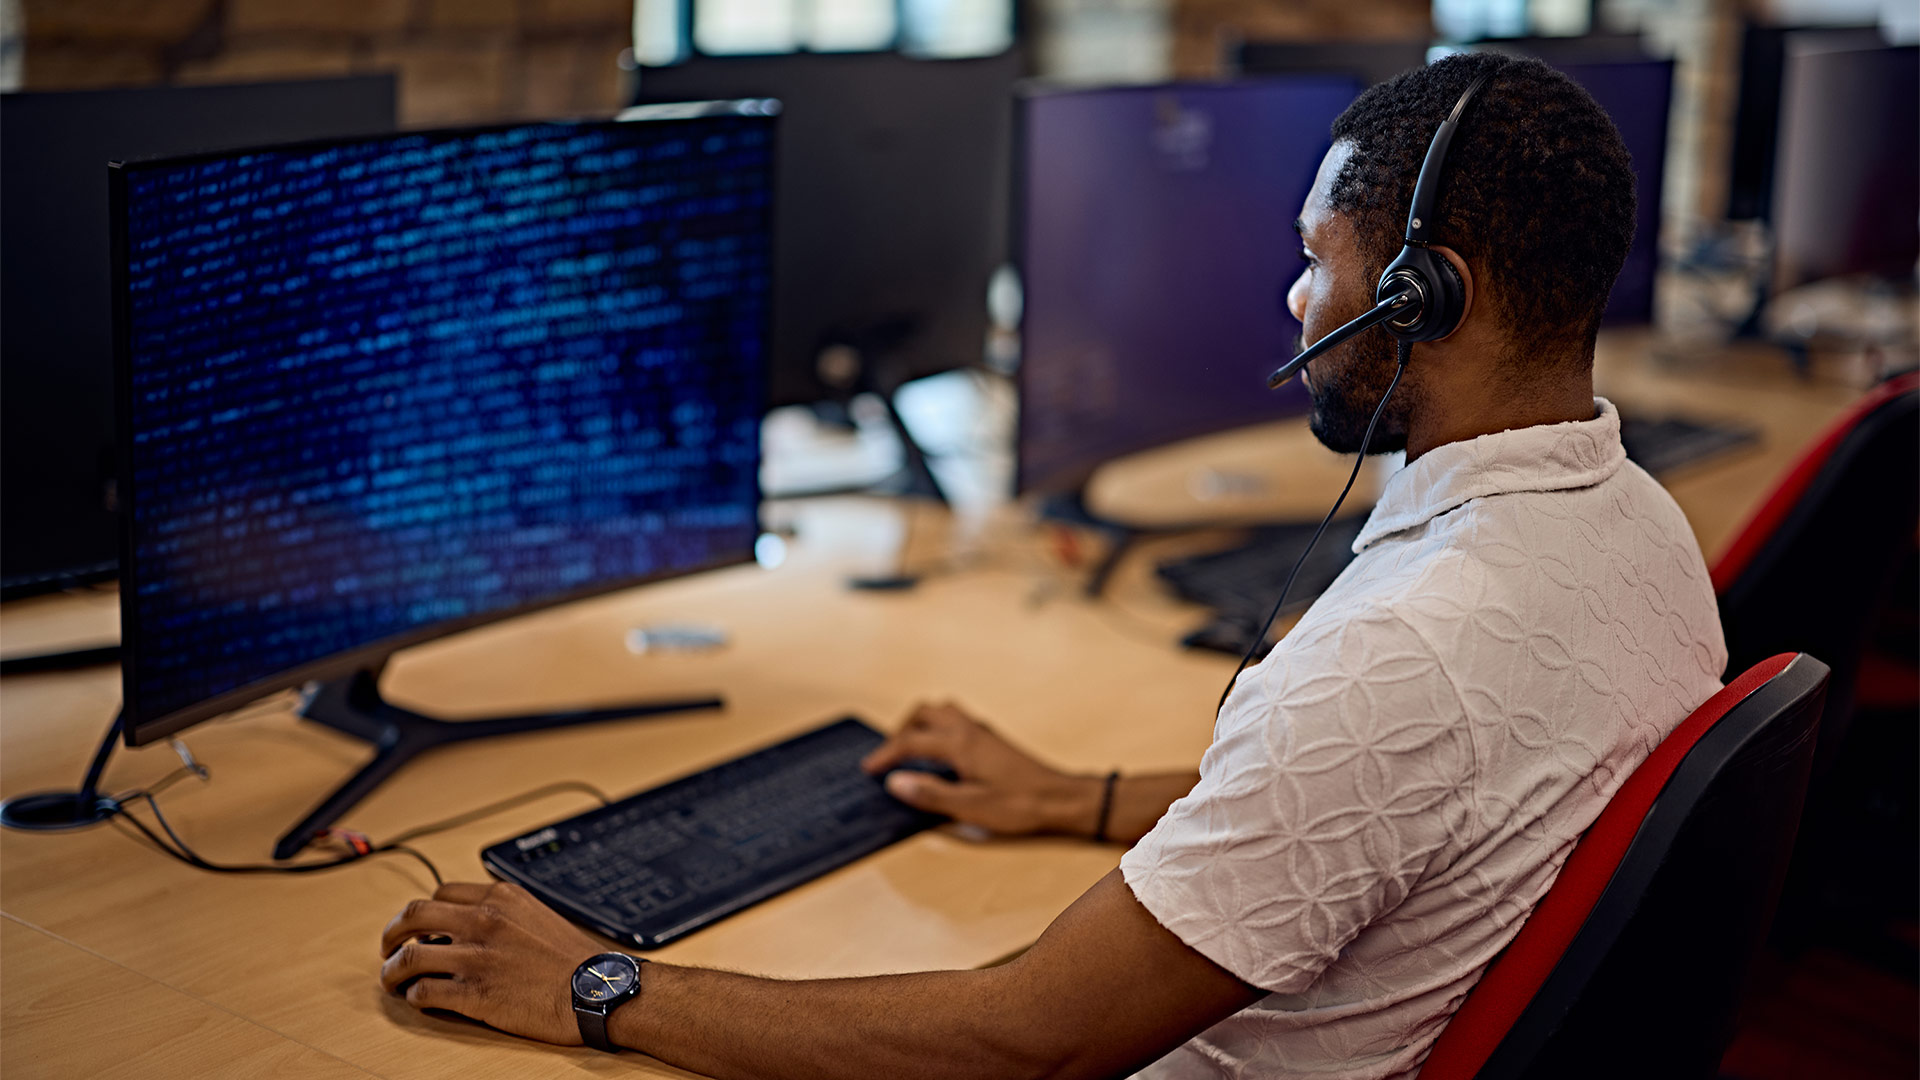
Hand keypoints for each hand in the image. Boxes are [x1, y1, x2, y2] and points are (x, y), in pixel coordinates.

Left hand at [379, 880, 605, 1044]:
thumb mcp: (537, 916)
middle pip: (413, 916)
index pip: (441, 893)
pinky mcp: (474, 993)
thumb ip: (503, 913)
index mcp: (500, 898)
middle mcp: (483, 921)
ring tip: (392, 980)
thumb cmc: (573, 960)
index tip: (418, 927)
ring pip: (408, 957)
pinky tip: (419, 999)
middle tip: (389, 948)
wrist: (597, 990)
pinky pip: (424, 991)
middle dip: (392, 934)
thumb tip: (472, 924)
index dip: (422, 912)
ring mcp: (476, 957)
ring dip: (392, 970)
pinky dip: (413, 996)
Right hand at [861, 702, 1101, 836]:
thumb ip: (930, 794)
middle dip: (900, 731)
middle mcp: (969, 729)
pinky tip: (941, 753)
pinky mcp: (992, 739)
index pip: (911, 741)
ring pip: (942, 710)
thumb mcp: (971, 807)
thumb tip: (894, 782)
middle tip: (888, 756)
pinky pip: (956, 720)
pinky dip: (938, 728)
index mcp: (960, 743)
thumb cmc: (1020, 804)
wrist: (1061, 798)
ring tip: (910, 750)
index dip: (885, 754)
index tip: (868, 769)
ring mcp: (982, 731)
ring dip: (920, 724)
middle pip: (924, 713)